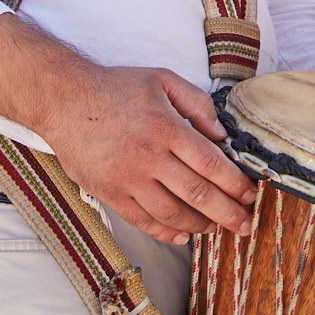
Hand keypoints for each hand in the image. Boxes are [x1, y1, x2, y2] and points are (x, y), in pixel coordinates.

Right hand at [40, 65, 255, 245]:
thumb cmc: (116, 88)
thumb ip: (197, 104)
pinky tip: (183, 235)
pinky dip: (166, 232)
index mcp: (166, 128)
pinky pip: (142, 221)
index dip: (235, 184)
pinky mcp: (109, 193)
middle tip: (245, 226)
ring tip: (217, 228)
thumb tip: (222, 135)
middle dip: (228, 213)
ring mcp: (127, 179)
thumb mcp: (162, 80)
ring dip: (200, 225)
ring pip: (172, 213)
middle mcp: (148, 157)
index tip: (250, 195)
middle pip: (198, 194)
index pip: (211, 164)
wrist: (63, 100)